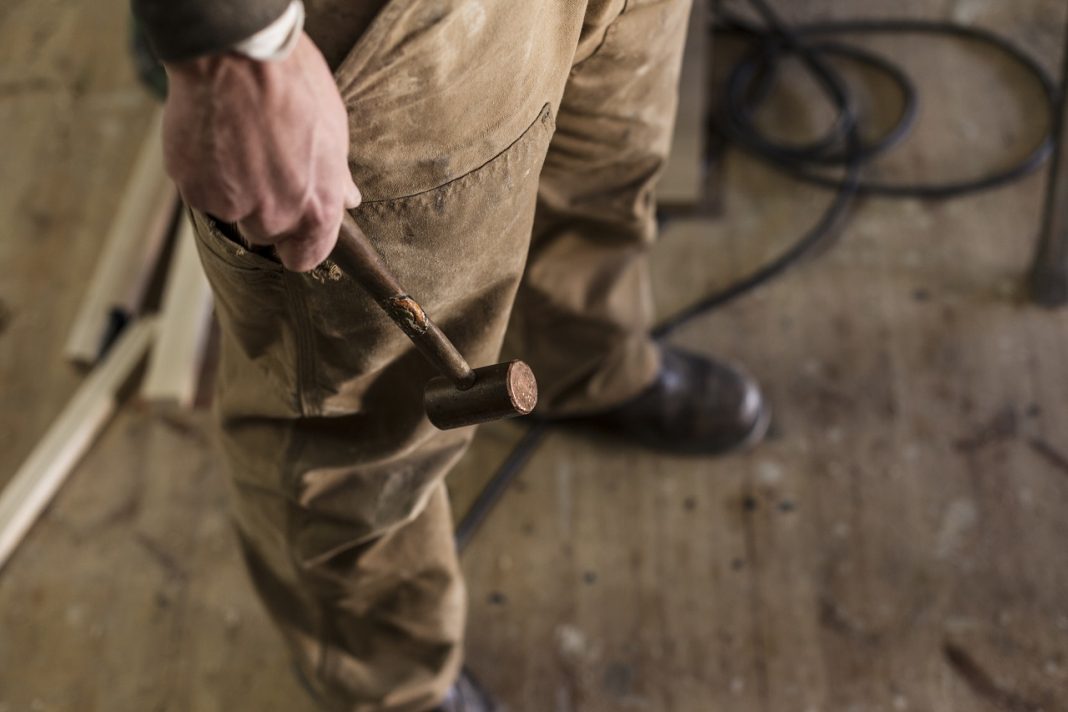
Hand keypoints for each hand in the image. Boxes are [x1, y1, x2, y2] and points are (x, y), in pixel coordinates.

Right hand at [162, 34, 359, 271]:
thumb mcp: (333, 130)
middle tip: (261, 161)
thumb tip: (349, 198)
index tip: (293, 226)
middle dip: (263, 206)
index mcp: (317, 210)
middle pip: (266, 233)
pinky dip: (205, 172)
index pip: (305, 258)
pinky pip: (201, 192)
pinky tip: (214, 137)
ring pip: (231, 212)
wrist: (236, 56)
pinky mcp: (194, 190)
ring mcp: (231, 206)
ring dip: (232, 188)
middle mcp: (275, 217)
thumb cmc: (292, 85)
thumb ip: (336, 176)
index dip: (298, 243)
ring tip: (238, 142)